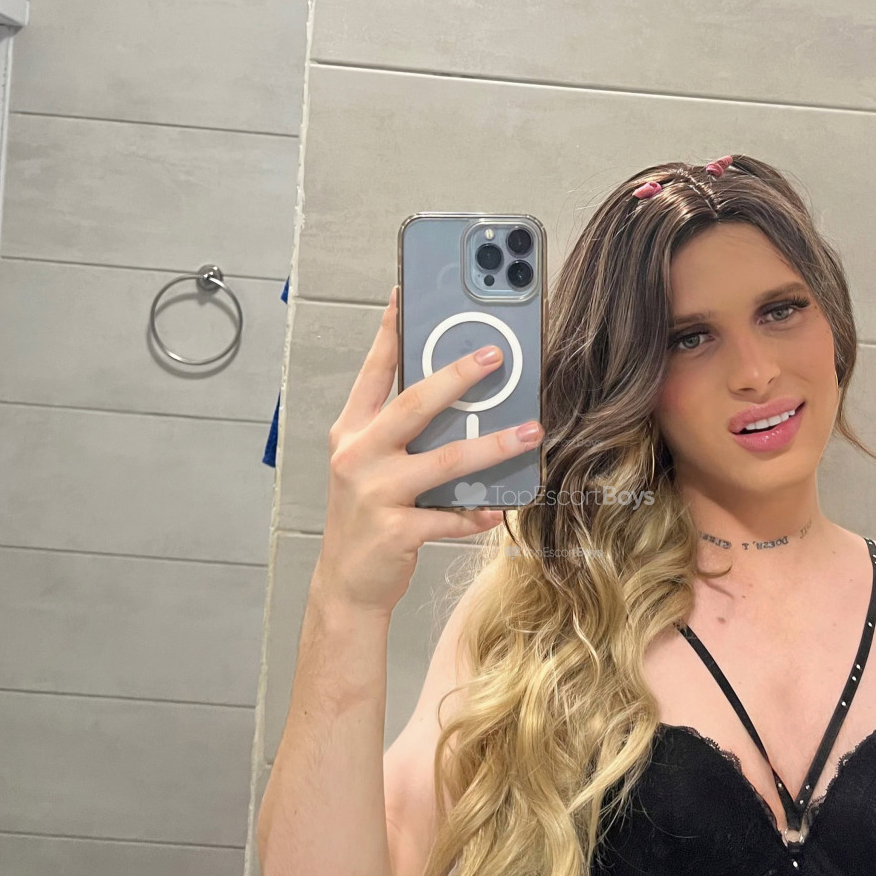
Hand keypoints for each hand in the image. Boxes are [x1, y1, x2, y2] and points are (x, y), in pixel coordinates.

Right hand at [313, 284, 543, 614]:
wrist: (346, 582)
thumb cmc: (367, 516)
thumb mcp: (371, 466)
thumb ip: (404, 434)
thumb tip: (460, 401)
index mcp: (352, 431)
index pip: (374, 371)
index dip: (391, 331)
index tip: (409, 293)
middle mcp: (358, 455)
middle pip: (413, 405)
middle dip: (456, 376)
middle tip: (495, 355)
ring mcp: (374, 494)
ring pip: (442, 461)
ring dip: (491, 445)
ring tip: (530, 431)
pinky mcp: (395, 531)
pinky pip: (448, 517)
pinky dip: (476, 512)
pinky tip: (497, 508)